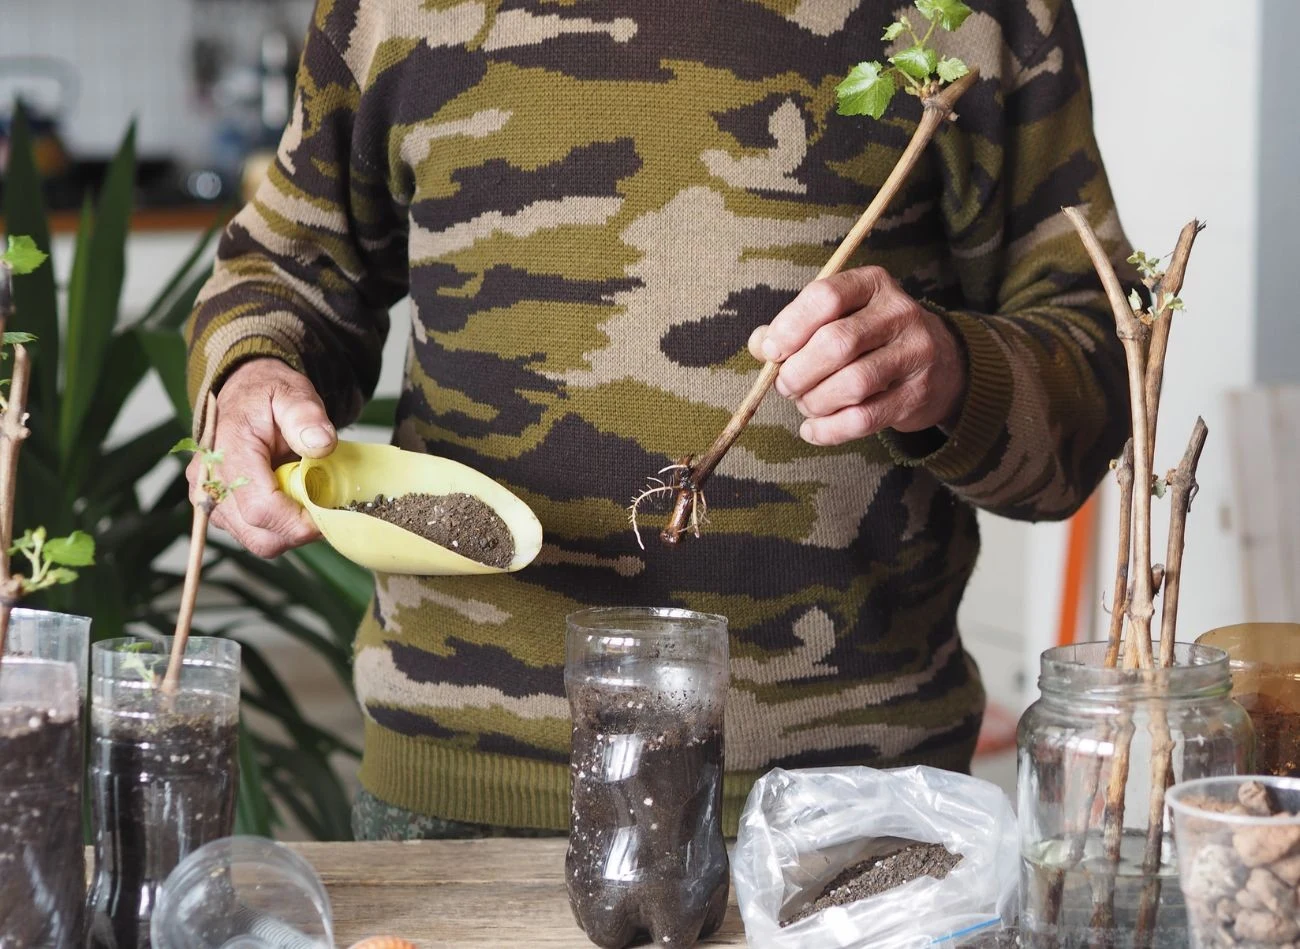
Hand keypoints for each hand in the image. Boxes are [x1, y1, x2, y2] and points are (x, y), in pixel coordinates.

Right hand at [189, 358, 335, 557]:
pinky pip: (253, 535)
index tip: (330, 513)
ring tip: (307, 499)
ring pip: (258, 541)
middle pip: (260, 536)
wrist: (242, 395)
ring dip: (290, 530)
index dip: (300, 522)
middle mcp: (210, 482)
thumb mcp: (292, 394)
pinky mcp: (218, 510)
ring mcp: (211, 500)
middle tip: (324, 507)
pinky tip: (292, 502)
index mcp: (228, 451)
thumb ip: (306, 416)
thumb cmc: (266, 395)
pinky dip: (279, 528)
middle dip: (299, 531)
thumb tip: (321, 444)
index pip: (261, 509)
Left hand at [748, 266, 965, 445]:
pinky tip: (813, 430)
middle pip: (836, 343)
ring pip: (852, 384)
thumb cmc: (870, 338)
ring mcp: (915, 354)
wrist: (940, 363)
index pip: (826, 296)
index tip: (771, 352)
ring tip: (806, 404)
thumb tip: (760, 345)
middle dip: (798, 372)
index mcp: (873, 284)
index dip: (790, 326)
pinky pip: (865, 419)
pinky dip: (829, 430)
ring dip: (815, 402)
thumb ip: (794, 328)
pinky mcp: (917, 395)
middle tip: (786, 385)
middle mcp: (899, 313)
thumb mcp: (837, 318)